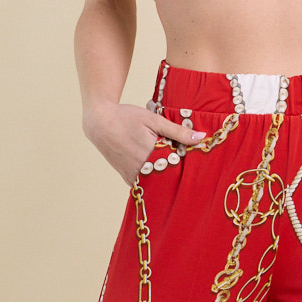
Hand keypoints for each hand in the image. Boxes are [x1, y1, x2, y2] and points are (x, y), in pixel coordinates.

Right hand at [84, 99, 207, 185]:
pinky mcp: (127, 179)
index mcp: (151, 156)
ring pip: (158, 182)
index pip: (179, 166)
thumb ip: (178, 131)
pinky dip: (154, 177)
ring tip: (168, 159)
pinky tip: (158, 166)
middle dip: (178, 168)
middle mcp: (141, 170)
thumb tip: (201, 137)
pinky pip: (146, 184)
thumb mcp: (154, 120)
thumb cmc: (127, 118)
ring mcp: (133, 177)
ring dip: (166, 173)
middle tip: (181, 156)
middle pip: (170, 176)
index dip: (188, 161)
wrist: (99, 123)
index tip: (194, 153)